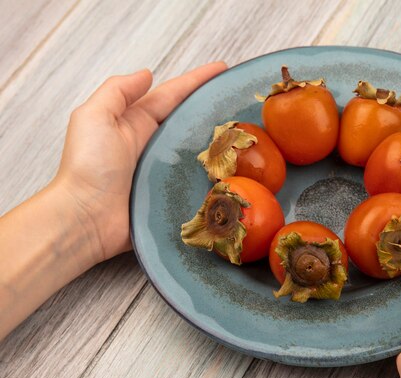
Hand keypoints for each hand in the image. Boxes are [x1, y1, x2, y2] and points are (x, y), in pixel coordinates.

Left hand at [54, 62, 226, 261]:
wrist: (86, 218)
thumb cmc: (87, 167)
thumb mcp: (92, 117)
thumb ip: (117, 92)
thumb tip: (146, 73)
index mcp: (135, 122)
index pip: (172, 95)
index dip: (197, 81)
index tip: (223, 70)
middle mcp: (152, 144)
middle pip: (189, 120)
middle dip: (213, 107)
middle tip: (241, 98)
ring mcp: (163, 170)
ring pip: (198, 149)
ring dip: (220, 140)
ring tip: (247, 129)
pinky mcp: (171, 194)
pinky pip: (198, 179)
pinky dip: (215, 173)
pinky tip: (236, 168)